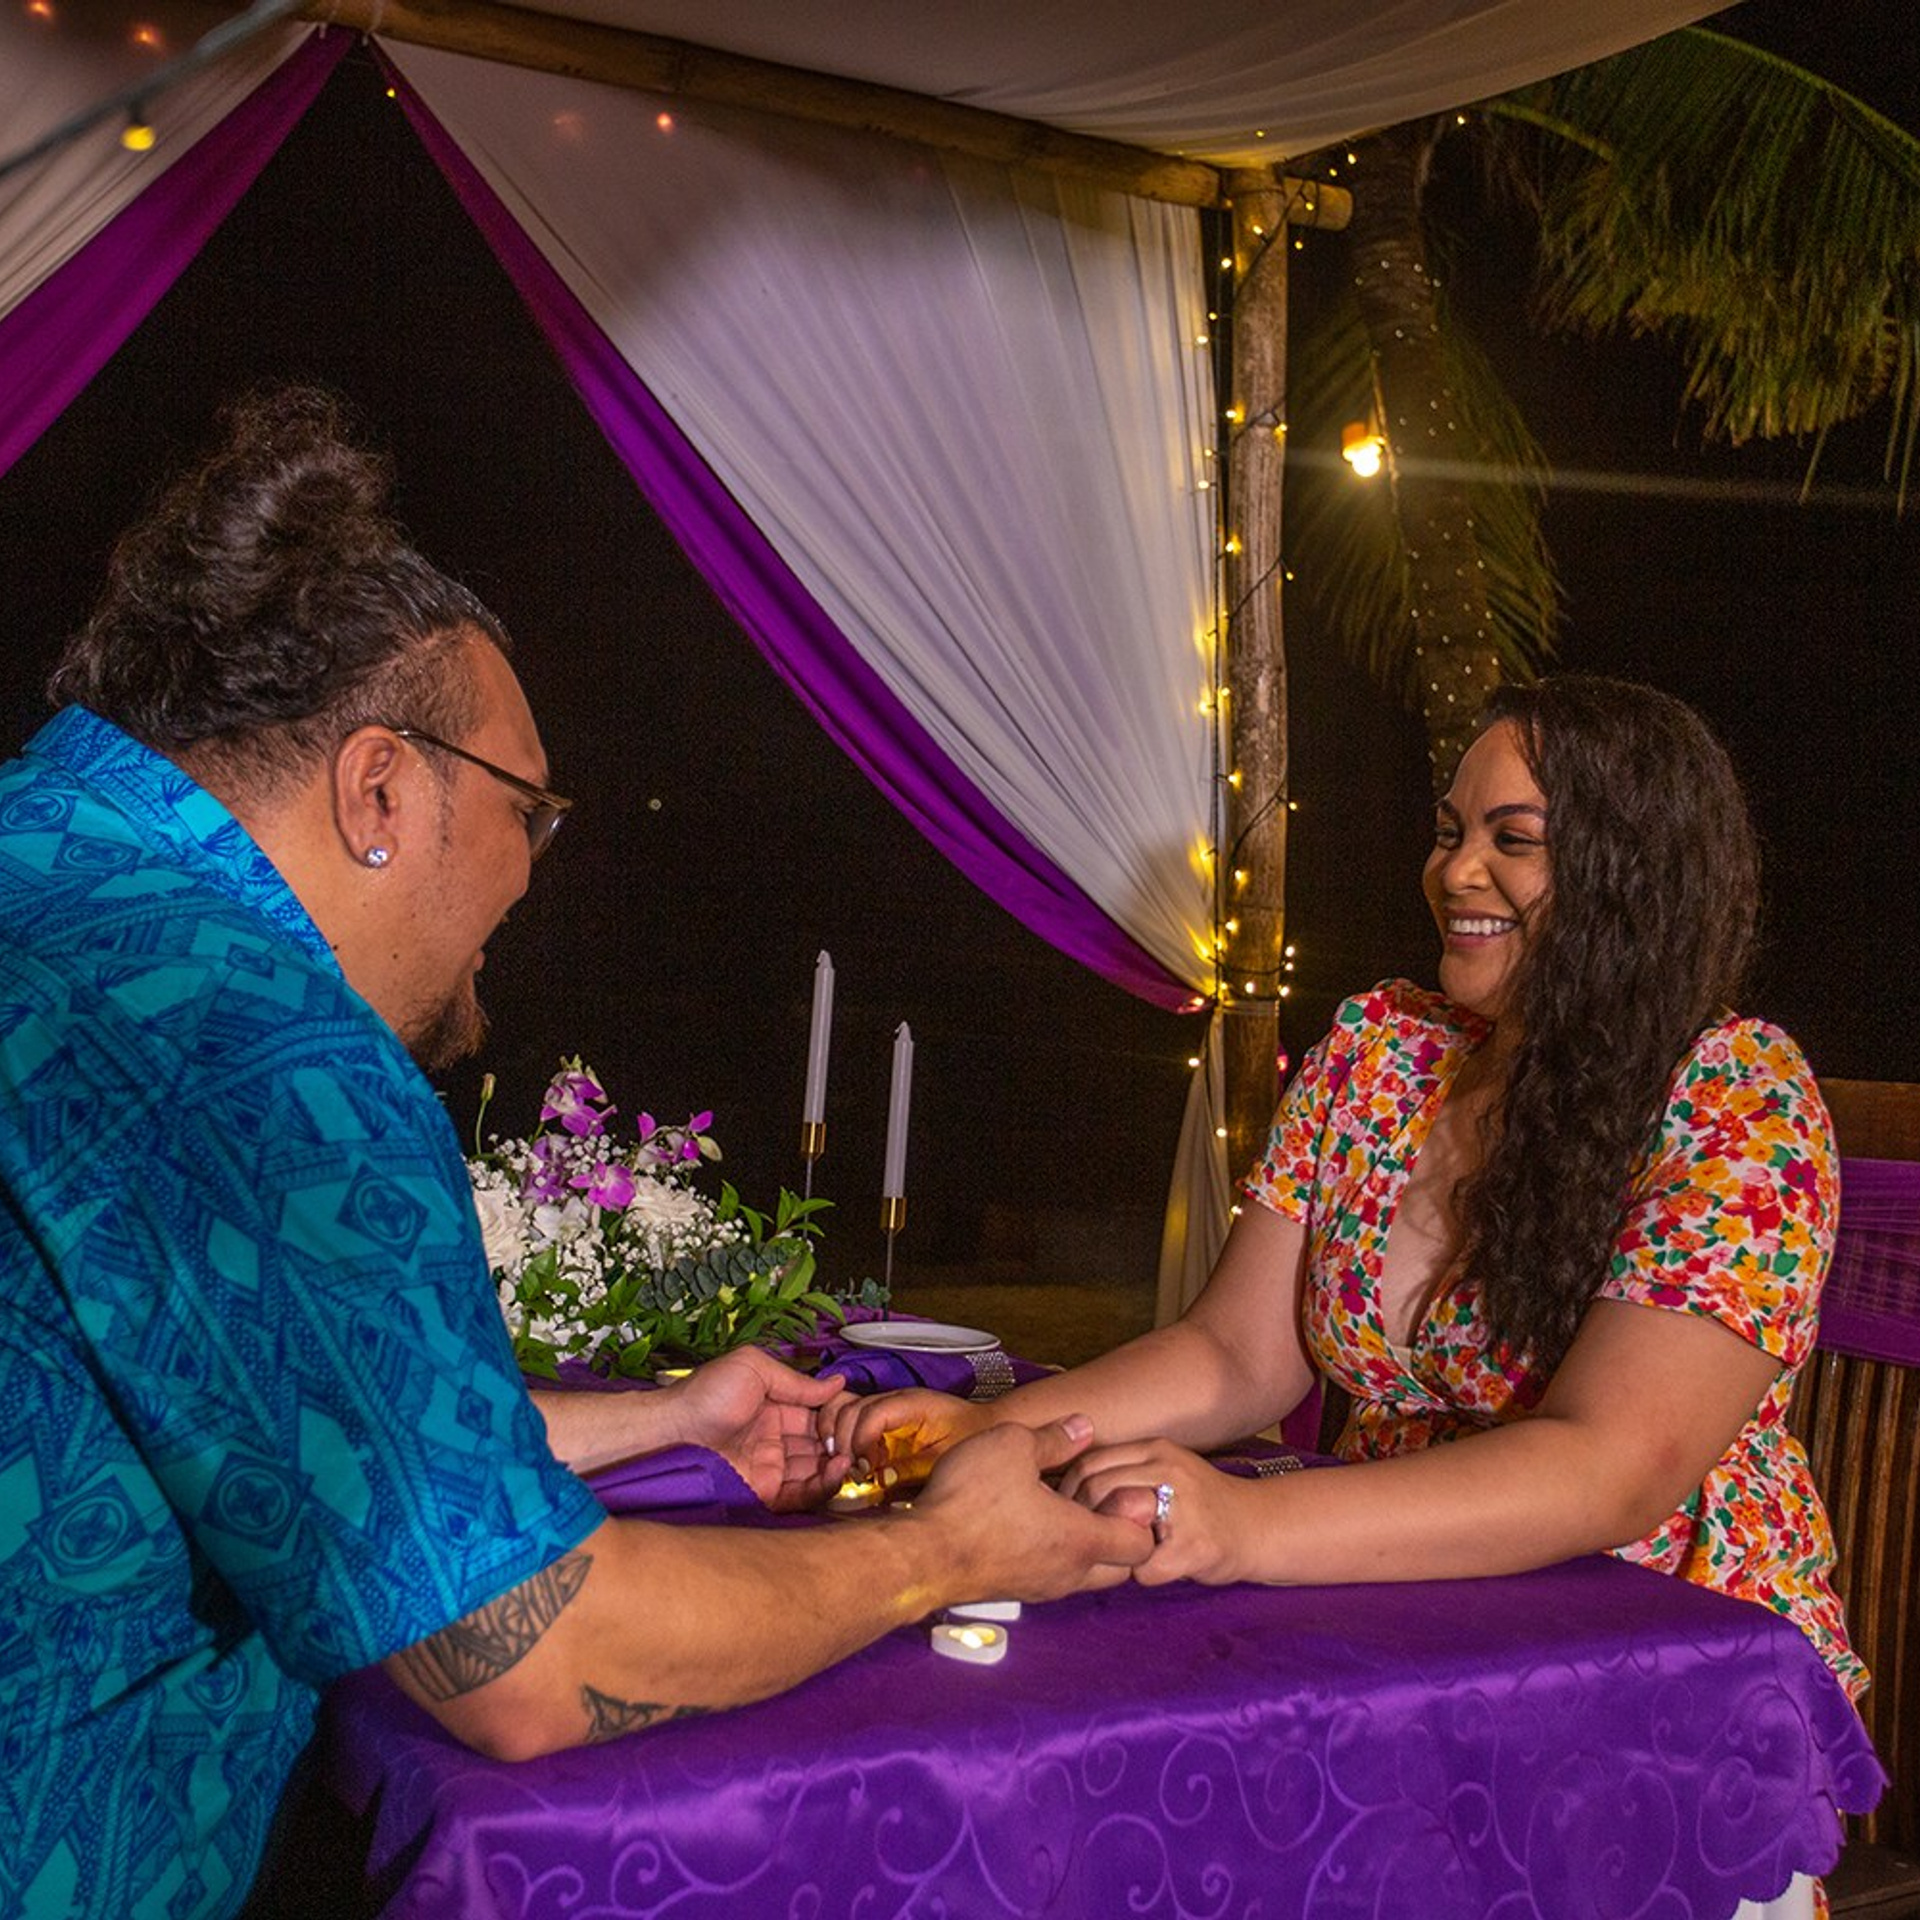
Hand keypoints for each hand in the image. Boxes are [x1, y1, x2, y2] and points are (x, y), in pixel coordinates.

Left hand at [661, 1348, 848, 1511]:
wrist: (671, 1434)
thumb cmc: (704, 1395)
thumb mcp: (753, 1368)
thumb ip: (796, 1381)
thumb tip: (836, 1382)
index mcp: (775, 1407)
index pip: (818, 1412)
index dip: (839, 1414)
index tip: (858, 1415)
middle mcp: (776, 1438)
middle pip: (822, 1443)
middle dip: (844, 1442)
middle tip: (862, 1441)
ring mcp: (771, 1466)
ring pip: (816, 1470)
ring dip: (838, 1465)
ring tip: (852, 1457)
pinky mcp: (765, 1491)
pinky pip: (801, 1493)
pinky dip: (824, 1486)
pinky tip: (837, 1472)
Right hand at [818, 1387, 998, 1489]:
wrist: (983, 1428)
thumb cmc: (969, 1439)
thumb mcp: (946, 1458)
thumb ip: (912, 1468)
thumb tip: (878, 1480)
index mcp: (913, 1403)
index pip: (875, 1413)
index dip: (861, 1441)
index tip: (861, 1470)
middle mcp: (894, 1400)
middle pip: (851, 1409)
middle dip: (844, 1442)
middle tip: (849, 1473)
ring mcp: (883, 1406)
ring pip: (843, 1409)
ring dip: (837, 1437)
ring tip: (843, 1466)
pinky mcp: (878, 1419)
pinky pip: (848, 1419)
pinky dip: (839, 1436)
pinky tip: (846, 1460)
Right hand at [904, 1415, 1153, 1601]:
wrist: (920, 1554)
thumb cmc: (970, 1501)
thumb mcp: (1014, 1446)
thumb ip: (1055, 1438)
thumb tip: (1083, 1428)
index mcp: (1081, 1540)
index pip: (1142, 1545)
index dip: (1139, 1517)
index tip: (1115, 1489)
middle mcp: (1068, 1573)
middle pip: (1120, 1568)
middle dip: (1118, 1537)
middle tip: (1092, 1500)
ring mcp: (1040, 1587)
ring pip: (1084, 1574)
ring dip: (1082, 1546)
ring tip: (1054, 1507)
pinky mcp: (1014, 1589)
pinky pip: (1050, 1576)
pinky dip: (1051, 1553)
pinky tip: (1024, 1521)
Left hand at [1057, 1439, 1252, 1585]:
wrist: (1259, 1526)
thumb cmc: (1201, 1504)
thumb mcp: (1164, 1470)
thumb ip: (1125, 1472)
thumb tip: (1064, 1489)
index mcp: (1156, 1450)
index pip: (1091, 1462)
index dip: (1069, 1490)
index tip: (1062, 1512)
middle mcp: (1169, 1469)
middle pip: (1097, 1489)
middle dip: (1080, 1518)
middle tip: (1081, 1539)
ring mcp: (1184, 1507)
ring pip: (1117, 1526)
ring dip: (1110, 1546)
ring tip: (1118, 1553)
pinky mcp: (1196, 1546)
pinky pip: (1145, 1568)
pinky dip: (1142, 1575)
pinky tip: (1153, 1569)